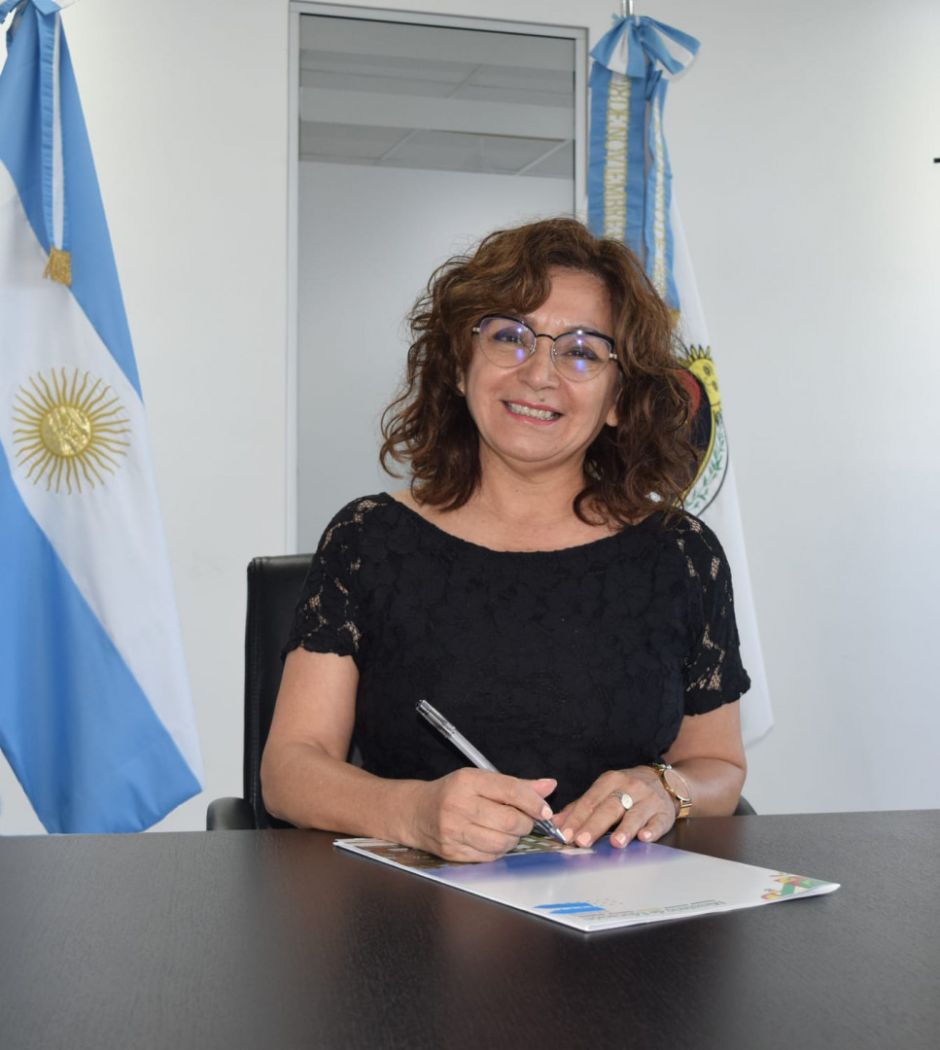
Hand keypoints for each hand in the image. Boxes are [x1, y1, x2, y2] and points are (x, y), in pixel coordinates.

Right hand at [406, 770, 557, 862]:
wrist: (416, 812)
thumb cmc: (452, 793)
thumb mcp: (480, 780)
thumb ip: (515, 785)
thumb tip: (549, 786)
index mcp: (468, 781)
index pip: (511, 791)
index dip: (534, 803)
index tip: (545, 810)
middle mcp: (459, 805)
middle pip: (509, 821)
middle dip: (525, 823)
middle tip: (524, 820)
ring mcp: (454, 831)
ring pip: (502, 842)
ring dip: (513, 839)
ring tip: (507, 830)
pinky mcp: (453, 852)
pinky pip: (489, 856)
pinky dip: (498, 850)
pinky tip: (493, 840)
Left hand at [553, 766, 675, 848]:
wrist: (665, 782)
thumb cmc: (628, 790)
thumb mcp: (604, 792)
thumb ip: (579, 807)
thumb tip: (555, 823)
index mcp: (610, 781)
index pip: (590, 801)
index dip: (577, 818)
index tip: (565, 834)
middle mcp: (630, 787)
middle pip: (610, 808)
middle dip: (595, 825)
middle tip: (582, 841)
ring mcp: (648, 800)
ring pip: (635, 814)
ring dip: (625, 829)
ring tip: (615, 843)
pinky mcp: (664, 813)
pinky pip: (658, 822)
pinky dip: (652, 830)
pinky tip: (645, 838)